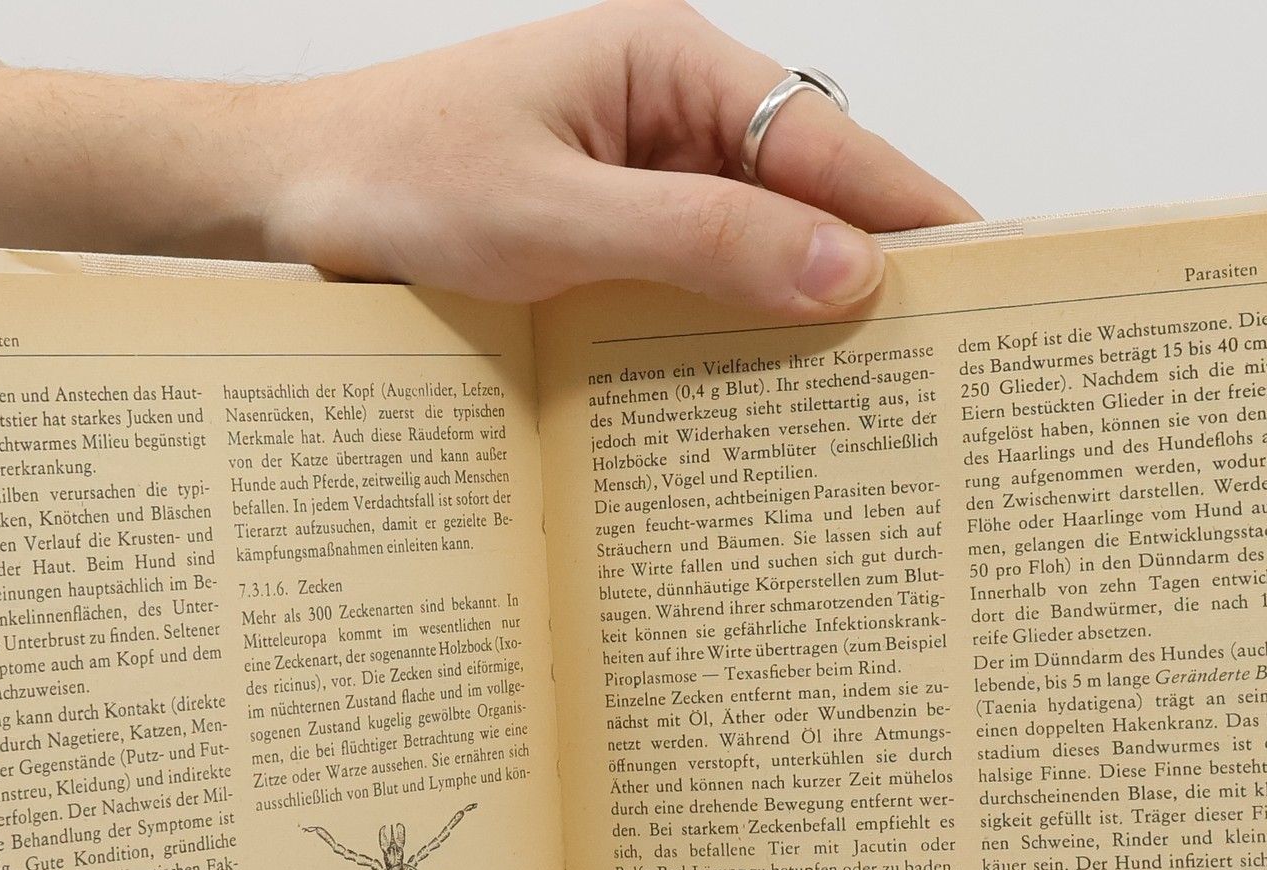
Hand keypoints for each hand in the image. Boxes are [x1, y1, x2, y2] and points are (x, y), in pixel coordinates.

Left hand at [0, 0, 975, 318]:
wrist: (278, 201)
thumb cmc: (390, 182)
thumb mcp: (549, 217)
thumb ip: (699, 241)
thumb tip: (844, 274)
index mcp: (667, 64)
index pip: (826, 143)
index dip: (912, 216)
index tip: (988, 284)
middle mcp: (667, 113)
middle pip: (809, 196)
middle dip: (871, 277)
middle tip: (942, 373)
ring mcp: (641, 179)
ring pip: (760, 251)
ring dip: (801, 321)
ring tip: (872, 408)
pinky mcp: (610, 241)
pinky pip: (700, 287)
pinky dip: (733, 339)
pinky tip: (760, 403)